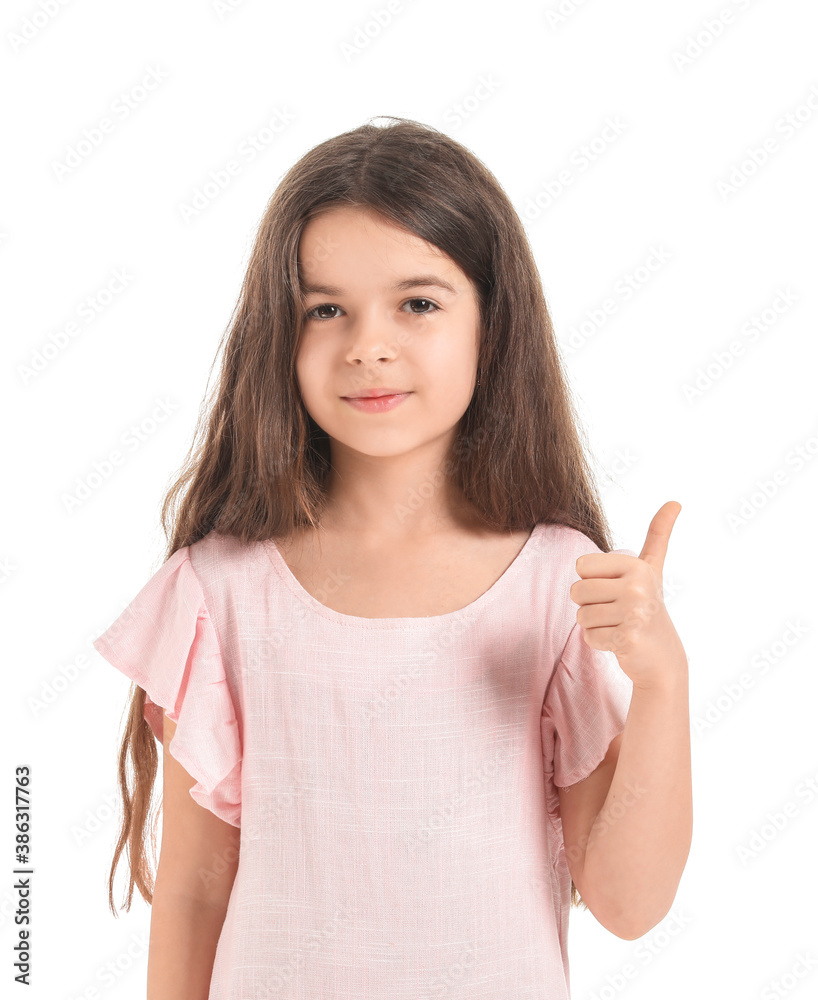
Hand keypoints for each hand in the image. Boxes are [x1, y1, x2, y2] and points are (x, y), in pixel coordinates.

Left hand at [569, 501, 687, 689]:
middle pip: (577, 591)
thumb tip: (675, 501)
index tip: (616, 590)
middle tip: (617, 612)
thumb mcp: (652, 568)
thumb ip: (659, 534)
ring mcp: (634, 614)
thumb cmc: (647, 607)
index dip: (592, 581)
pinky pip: (589, 637)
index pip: (581, 566)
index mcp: (637, 565)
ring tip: (619, 626)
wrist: (662, 656)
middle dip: (591, 605)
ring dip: (595, 625)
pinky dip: (599, 643)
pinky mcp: (627, 639)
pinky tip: (620, 642)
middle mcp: (638, 587)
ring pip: (581, 616)